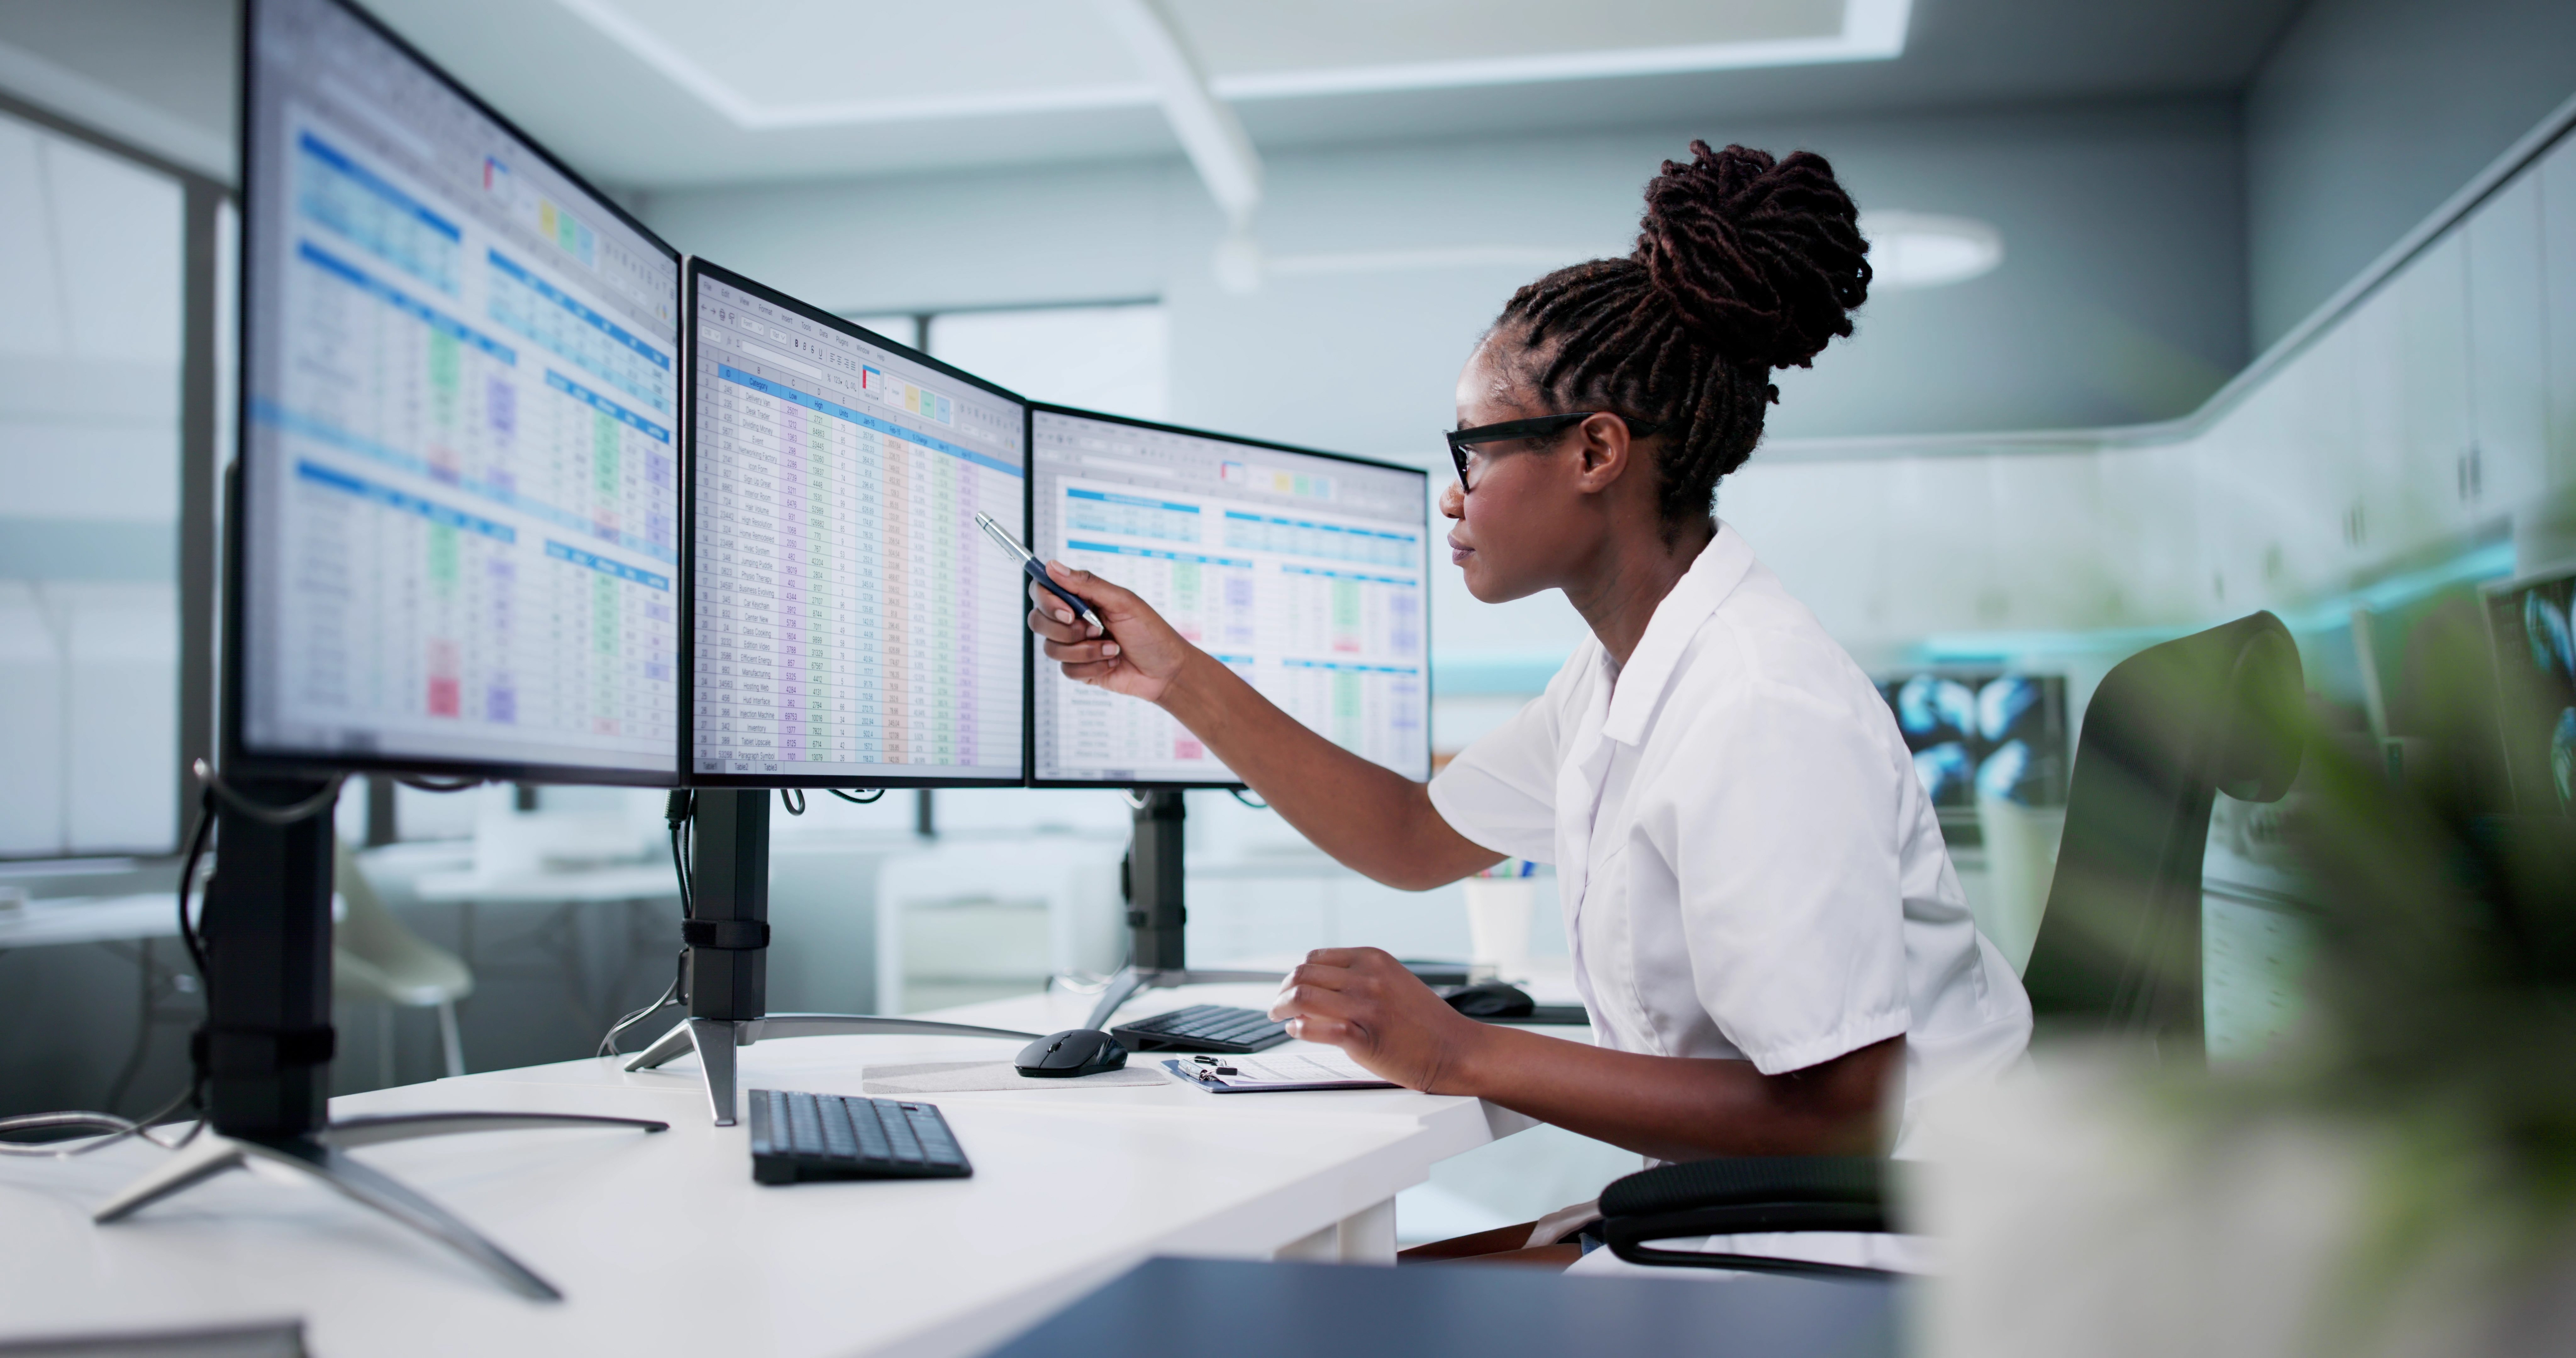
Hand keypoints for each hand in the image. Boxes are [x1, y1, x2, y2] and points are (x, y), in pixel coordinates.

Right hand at [1027, 561, 1193, 702]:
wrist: (1166, 671)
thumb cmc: (1150, 632)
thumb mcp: (1123, 602)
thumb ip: (1087, 584)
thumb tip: (1052, 566)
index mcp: (1081, 597)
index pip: (1043, 591)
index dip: (1047, 600)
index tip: (1068, 611)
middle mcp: (1072, 619)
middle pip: (1038, 620)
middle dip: (1068, 630)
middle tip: (1097, 630)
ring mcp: (1074, 645)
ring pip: (1051, 648)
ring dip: (1086, 651)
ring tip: (1113, 648)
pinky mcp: (1078, 669)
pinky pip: (1066, 669)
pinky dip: (1092, 667)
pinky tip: (1112, 662)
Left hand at [1268, 947, 1487, 1093]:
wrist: (1455, 1050)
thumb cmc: (1423, 1021)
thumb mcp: (1392, 982)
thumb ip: (1356, 979)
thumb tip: (1312, 989)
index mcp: (1374, 959)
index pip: (1315, 958)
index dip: (1297, 975)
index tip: (1290, 989)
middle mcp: (1368, 977)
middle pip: (1302, 974)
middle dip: (1282, 990)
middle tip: (1277, 1005)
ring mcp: (1365, 1007)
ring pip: (1302, 996)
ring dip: (1281, 1007)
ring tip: (1279, 1017)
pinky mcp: (1363, 1038)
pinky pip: (1315, 1028)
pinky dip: (1298, 1028)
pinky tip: (1297, 1031)